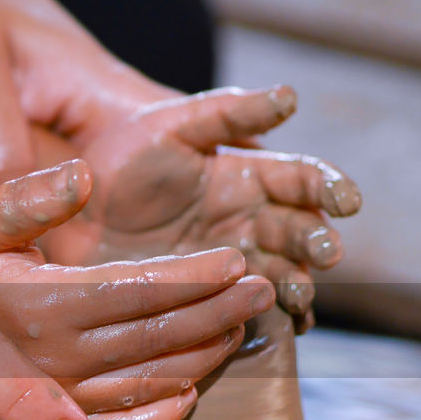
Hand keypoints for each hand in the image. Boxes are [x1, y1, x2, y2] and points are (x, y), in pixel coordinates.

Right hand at [0, 160, 273, 419]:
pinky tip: (192, 394)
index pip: (139, 289)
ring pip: (152, 381)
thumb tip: (86, 177)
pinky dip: (162, 415)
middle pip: (158, 336)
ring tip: (242, 325)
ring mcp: (55, 403)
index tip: (237, 259)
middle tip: (263, 288)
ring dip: (205, 355)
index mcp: (39, 305)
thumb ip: (22, 197)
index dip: (195, 276)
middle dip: (219, 310)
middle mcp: (53, 361)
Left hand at [37, 86, 361, 332]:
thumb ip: (227, 112)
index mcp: (247, 174)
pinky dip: (266, 319)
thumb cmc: (122, 156)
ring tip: (298, 290)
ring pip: (281, 275)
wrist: (74, 210)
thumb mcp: (170, 125)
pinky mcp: (209, 298)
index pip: (302, 178)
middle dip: (317, 241)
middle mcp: (250, 220)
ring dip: (298, 283)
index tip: (346, 201)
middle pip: (300, 231)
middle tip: (327, 252)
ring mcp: (233, 264)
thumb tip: (291, 96)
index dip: (329, 187)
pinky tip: (274, 324)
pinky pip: (248, 311)